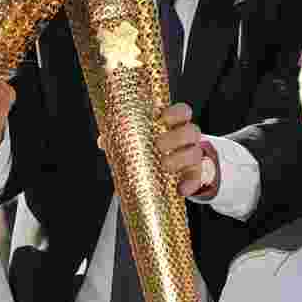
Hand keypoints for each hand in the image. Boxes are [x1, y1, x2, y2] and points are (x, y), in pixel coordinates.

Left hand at [96, 103, 217, 198]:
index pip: (183, 111)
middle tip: (158, 145)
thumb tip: (103, 141)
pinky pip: (198, 176)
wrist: (170, 162)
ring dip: (181, 158)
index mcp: (174, 123)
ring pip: (196, 152)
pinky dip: (191, 183)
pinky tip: (181, 189)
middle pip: (192, 130)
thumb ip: (124, 136)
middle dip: (176, 137)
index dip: (176, 113)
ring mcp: (193, 152)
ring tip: (165, 165)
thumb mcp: (141, 137)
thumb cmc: (153, 143)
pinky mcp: (195, 170)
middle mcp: (186, 135)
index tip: (162, 117)